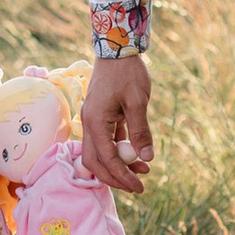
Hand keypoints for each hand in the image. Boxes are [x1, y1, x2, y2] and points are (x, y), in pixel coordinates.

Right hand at [81, 54, 154, 198]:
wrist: (116, 47)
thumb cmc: (127, 72)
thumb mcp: (138, 102)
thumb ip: (140, 131)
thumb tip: (146, 158)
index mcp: (95, 122)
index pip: (106, 159)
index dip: (122, 176)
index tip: (139, 187)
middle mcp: (88, 123)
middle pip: (95, 162)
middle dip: (115, 177)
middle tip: (137, 186)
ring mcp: (92, 120)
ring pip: (99, 153)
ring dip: (117, 165)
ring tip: (142, 170)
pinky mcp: (99, 116)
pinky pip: (105, 141)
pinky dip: (119, 151)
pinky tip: (136, 155)